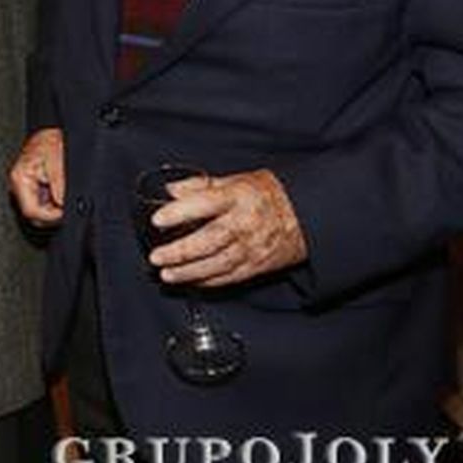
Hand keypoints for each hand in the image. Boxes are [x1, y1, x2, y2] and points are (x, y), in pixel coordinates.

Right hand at [9, 127, 65, 224]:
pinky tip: (58, 189)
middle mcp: (17, 182)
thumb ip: (59, 186)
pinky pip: (39, 199)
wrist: (53, 129)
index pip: (31, 211)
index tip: (64, 210)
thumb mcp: (59, 162)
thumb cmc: (53, 140)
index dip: (50, 216)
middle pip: (32, 213)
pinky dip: (51, 200)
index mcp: (19, 178)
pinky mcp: (29, 182)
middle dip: (50, 212)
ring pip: (36, 208)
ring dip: (51, 206)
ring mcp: (23, 183)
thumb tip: (62, 206)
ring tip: (62, 192)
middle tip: (65, 202)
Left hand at [149, 168, 307, 287]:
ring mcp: (252, 247)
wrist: (306, 216)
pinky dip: (208, 281)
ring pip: (217, 264)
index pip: (205, 203)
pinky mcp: (257, 266)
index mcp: (237, 197)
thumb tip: (171, 190)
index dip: (180, 212)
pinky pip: (229, 277)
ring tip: (167, 275)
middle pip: (209, 240)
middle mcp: (244, 223)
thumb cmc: (266, 195)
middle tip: (156, 257)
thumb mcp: (235, 180)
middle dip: (180, 251)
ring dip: (189, 272)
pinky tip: (190, 281)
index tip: (158, 219)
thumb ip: (200, 186)